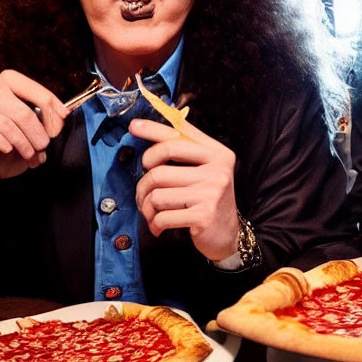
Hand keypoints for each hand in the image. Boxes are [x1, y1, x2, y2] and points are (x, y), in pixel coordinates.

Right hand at [0, 70, 68, 184]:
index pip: (33, 89)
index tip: (62, 121)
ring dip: (24, 145)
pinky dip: (5, 145)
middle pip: (23, 112)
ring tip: (30, 155)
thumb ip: (44, 124)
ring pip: (9, 125)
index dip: (51, 105)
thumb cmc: (7, 146)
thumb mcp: (31, 133)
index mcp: (9, 86)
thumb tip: (61, 117)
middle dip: (38, 134)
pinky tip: (8, 150)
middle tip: (43, 147)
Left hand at [131, 117, 238, 261]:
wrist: (227, 235)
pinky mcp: (203, 215)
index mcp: (217, 153)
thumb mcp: (204, 169)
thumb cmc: (208, 199)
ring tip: (152, 213)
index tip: (133, 127)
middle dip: (143, 184)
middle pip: (159, 170)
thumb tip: (146, 127)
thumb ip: (183, 148)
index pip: (177, 137)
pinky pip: (163, 216)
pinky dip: (155, 223)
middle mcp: (217, 169)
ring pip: (157, 195)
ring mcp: (211, 192)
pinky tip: (159, 226)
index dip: (152, 131)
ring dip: (147, 208)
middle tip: (145, 192)